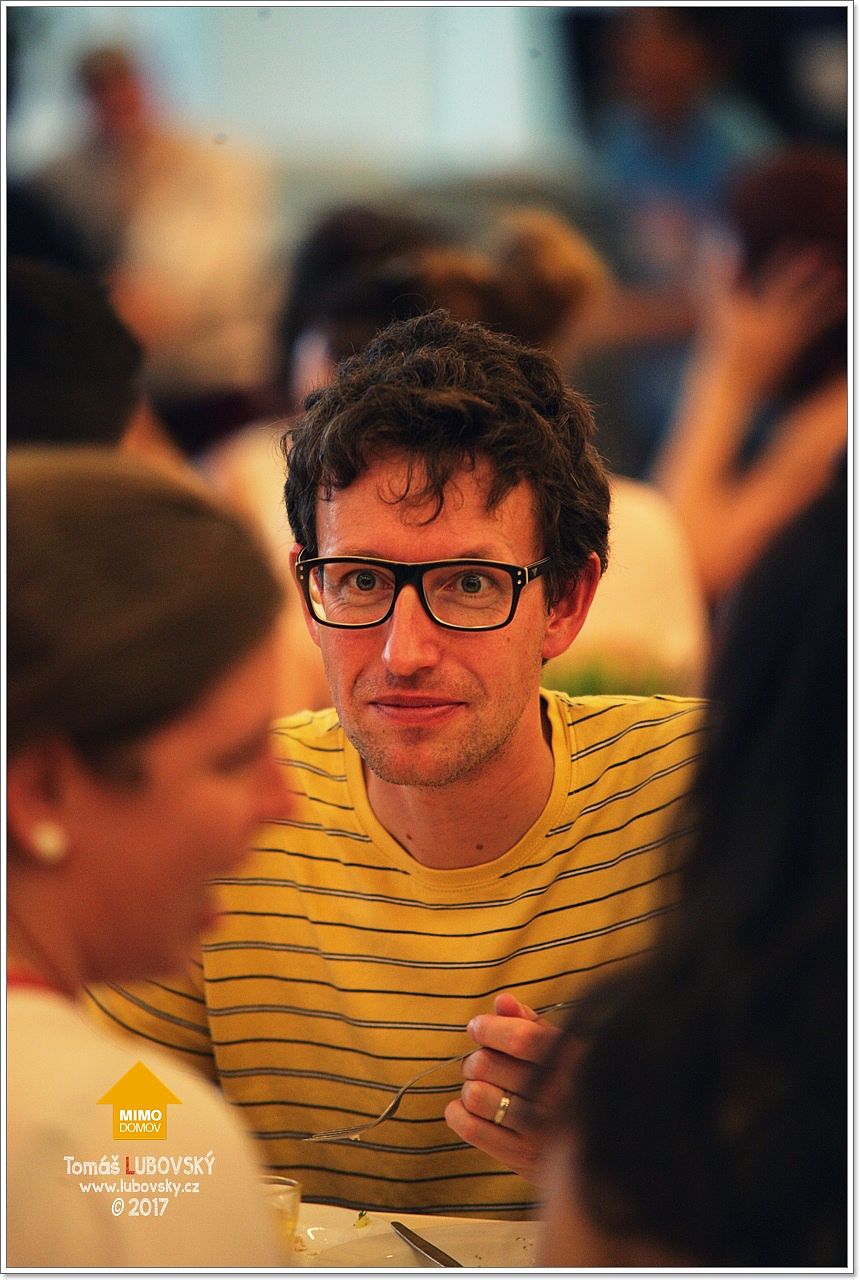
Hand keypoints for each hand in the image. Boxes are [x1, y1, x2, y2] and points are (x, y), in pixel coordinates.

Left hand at [444, 992, 560, 1184]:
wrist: (597, 1149)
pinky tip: (468, 1108)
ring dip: (470, 1086)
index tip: (477, 1027)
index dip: (490, 1028)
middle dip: (475, 1058)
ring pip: (475, 1095)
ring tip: (483, 1087)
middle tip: (482, 1063)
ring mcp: (540, 1132)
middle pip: (486, 1064)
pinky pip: (471, 1128)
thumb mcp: (561, 1049)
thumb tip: (502, 1001)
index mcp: (572, 1063)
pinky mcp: (522, 1158)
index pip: (521, 1038)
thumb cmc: (569, 1085)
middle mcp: (559, 1098)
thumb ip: (531, 1023)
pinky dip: (458, 1113)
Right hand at [699, 243, 844, 393]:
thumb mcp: (716, 313)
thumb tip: (714, 250)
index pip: (768, 286)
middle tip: (825, 254)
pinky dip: (828, 313)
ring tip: (840, 275)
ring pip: (808, 312)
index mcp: (751, 318)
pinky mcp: (792, 348)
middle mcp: (770, 328)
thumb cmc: (721, 344)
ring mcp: (783, 339)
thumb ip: (716, 280)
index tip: (795, 244)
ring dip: (825, 293)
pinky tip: (844, 301)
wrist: (730, 384)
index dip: (782, 265)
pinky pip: (814, 328)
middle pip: (792, 298)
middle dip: (807, 277)